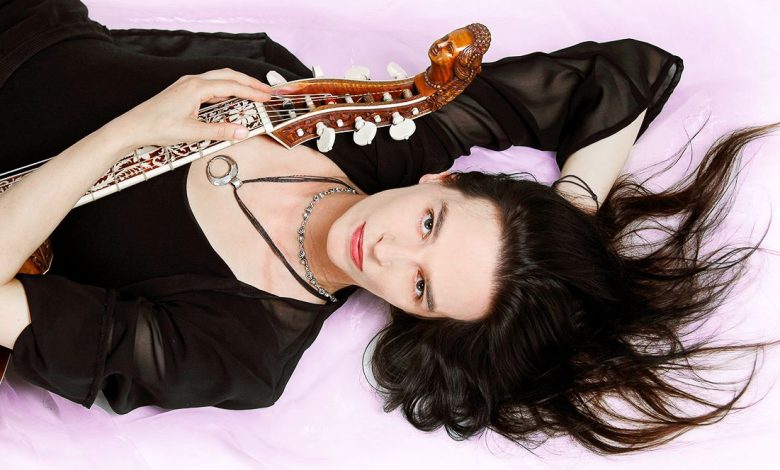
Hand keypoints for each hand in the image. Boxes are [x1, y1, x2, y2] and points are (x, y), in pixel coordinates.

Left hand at [115, 68, 272, 147]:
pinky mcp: (183, 91)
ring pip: (219, 79)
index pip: (232, 86)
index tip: (268, 98)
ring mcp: (187, 84)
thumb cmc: (157, 128)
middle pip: (228, 75)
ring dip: (238, 84)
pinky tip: (231, 98)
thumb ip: (220, 132)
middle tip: (266, 91)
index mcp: (196, 87)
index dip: (252, 92)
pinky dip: (225, 89)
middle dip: (249, 82)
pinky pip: (210, 85)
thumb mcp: (192, 133)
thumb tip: (243, 132)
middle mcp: (192, 81)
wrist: (132, 127)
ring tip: (253, 93)